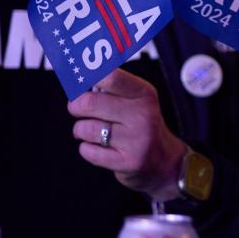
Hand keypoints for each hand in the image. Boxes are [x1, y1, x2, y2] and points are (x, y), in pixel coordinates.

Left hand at [67, 69, 187, 200]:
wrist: (163, 160)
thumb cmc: (138, 124)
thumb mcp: (135, 99)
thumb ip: (111, 86)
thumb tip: (78, 76)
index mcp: (144, 93)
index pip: (110, 77)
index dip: (87, 78)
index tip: (79, 83)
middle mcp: (142, 114)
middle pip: (90, 102)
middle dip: (75, 106)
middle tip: (76, 108)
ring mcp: (136, 139)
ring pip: (85, 128)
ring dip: (80, 130)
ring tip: (90, 131)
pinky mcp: (127, 162)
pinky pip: (88, 151)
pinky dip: (86, 149)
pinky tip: (98, 147)